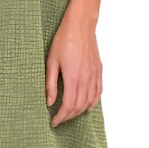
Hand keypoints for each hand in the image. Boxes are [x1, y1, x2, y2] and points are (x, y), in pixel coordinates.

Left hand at [45, 7, 102, 127]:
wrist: (80, 25)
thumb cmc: (63, 40)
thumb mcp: (51, 61)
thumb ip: (50, 83)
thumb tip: (49, 102)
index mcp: (73, 77)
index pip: (69, 106)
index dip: (61, 117)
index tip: (53, 122)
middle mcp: (86, 79)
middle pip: (79, 106)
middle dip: (68, 116)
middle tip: (59, 119)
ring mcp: (94, 75)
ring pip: (90, 102)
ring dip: (79, 111)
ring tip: (69, 114)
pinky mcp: (99, 70)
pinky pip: (98, 92)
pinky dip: (92, 102)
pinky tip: (86, 106)